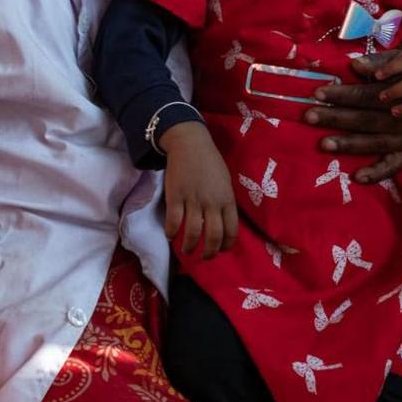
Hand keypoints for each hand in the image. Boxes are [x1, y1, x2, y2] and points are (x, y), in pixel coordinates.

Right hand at [159, 121, 237, 257]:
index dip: (226, 245)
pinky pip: (174, 220)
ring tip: (187, 250)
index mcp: (227, 199)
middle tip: (204, 257)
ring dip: (190, 246)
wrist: (190, 144)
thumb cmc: (210, 163)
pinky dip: (172, 232)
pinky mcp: (175, 196)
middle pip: (214, 236)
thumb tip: (222, 223)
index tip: (221, 250)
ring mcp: (193, 199)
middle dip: (209, 252)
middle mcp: (212, 202)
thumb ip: (224, 202)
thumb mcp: (225, 182)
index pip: (231, 230)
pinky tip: (170, 235)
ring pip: (194, 232)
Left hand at [303, 66, 401, 182]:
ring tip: (324, 144)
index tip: (318, 93)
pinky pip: (392, 166)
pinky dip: (376, 173)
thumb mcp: (399, 65)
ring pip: (373, 141)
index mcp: (397, 93)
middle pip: (365, 118)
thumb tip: (354, 63)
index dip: (342, 94)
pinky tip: (357, 177)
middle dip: (336, 117)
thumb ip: (377, 64)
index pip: (365, 94)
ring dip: (348, 143)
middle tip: (309, 116)